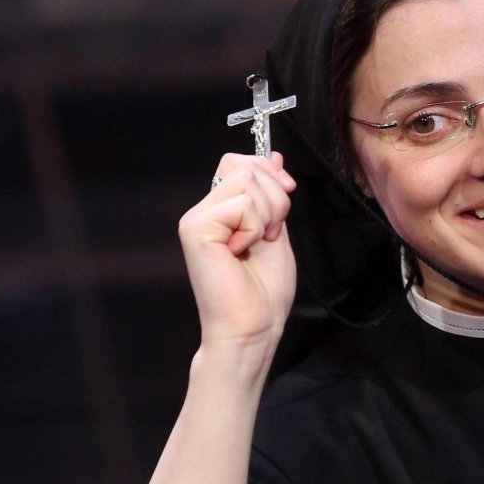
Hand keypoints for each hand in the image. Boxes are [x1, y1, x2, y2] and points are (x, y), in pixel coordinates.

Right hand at [178, 151, 296, 358]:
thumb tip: (274, 156)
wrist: (254, 326)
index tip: (287, 193)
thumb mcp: (276, 230)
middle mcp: (204, 210)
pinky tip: (242, 251)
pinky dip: (255, 227)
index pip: (240, 162)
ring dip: (268, 213)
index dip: (269, 171)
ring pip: (247, 180)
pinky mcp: (196, 229)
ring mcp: (197, 218)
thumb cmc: (264, 290)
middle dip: (276, 196)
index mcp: (221, 210)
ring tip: (257, 243)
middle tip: (269, 233)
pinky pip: (242, 204)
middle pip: (246, 165)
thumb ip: (273, 195)